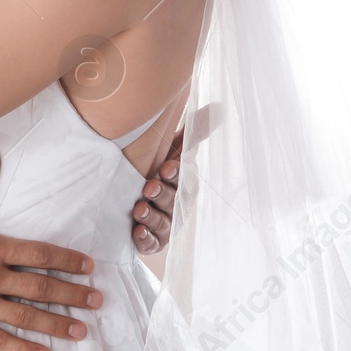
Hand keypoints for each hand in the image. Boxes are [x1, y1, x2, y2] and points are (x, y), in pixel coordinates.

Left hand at [130, 102, 215, 255]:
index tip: (166, 167)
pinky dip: (145, 239)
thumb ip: (194, 131)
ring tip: (139, 209)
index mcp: (184, 183)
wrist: (129, 193)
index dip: (175, 174)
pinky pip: (150, 243)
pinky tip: (137, 232)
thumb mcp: (172, 148)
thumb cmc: (156, 167)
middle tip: (149, 187)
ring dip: (151, 217)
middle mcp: (177, 205)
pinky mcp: (152, 241)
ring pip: (162, 223)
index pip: (183, 179)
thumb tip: (220, 107)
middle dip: (162, 195)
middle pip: (173, 202)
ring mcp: (165, 224)